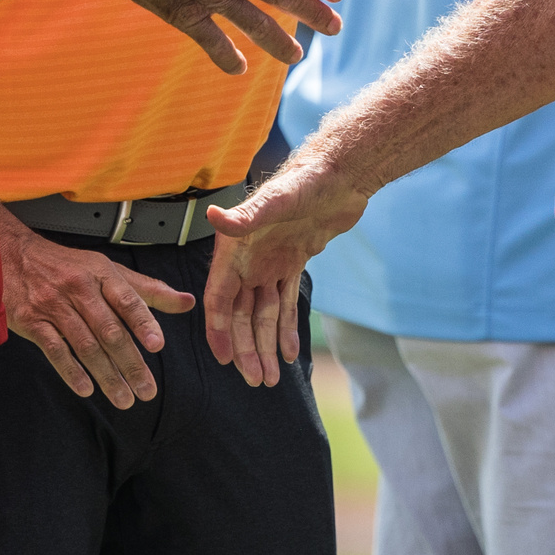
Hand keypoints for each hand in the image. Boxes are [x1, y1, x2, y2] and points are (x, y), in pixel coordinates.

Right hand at [0, 205, 195, 409]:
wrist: (13, 256)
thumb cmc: (68, 266)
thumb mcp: (108, 270)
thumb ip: (148, 290)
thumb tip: (187, 302)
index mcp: (102, 274)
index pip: (127, 299)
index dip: (143, 322)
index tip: (157, 345)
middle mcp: (79, 288)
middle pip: (109, 329)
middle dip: (130, 363)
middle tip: (146, 390)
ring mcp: (54, 305)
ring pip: (85, 344)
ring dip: (106, 375)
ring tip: (123, 398)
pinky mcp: (31, 321)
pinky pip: (53, 349)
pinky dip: (70, 371)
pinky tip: (86, 388)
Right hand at [201, 150, 372, 384]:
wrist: (340, 174)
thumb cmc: (305, 181)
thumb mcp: (276, 200)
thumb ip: (246, 215)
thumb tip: (214, 216)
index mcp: (235, 249)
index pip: (220, 299)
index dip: (219, 330)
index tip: (224, 360)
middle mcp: (248, 259)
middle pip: (241, 314)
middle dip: (246, 348)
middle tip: (255, 380)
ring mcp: (270, 262)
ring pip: (263, 314)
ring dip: (264, 345)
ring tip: (270, 377)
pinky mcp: (292, 262)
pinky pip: (285, 303)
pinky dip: (285, 329)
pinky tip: (288, 354)